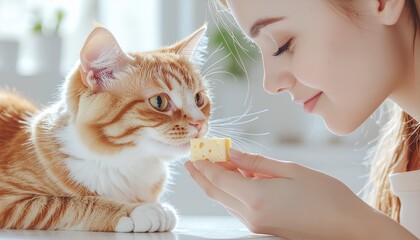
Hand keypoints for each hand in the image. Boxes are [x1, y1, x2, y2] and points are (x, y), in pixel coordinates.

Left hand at [185, 148, 375, 239]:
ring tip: (212, 162)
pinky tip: (235, 176)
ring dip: (216, 181)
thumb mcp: (292, 171)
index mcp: (256, 198)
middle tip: (192, 158)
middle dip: (201, 174)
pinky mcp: (263, 228)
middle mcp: (251, 215)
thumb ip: (257, 162)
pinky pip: (239, 206)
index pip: (218, 178)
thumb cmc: (326, 197)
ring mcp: (256, 225)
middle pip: (216, 192)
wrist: (348, 229)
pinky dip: (231, 190)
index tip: (195, 150)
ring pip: (225, 200)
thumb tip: (232, 153)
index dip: (203, 163)